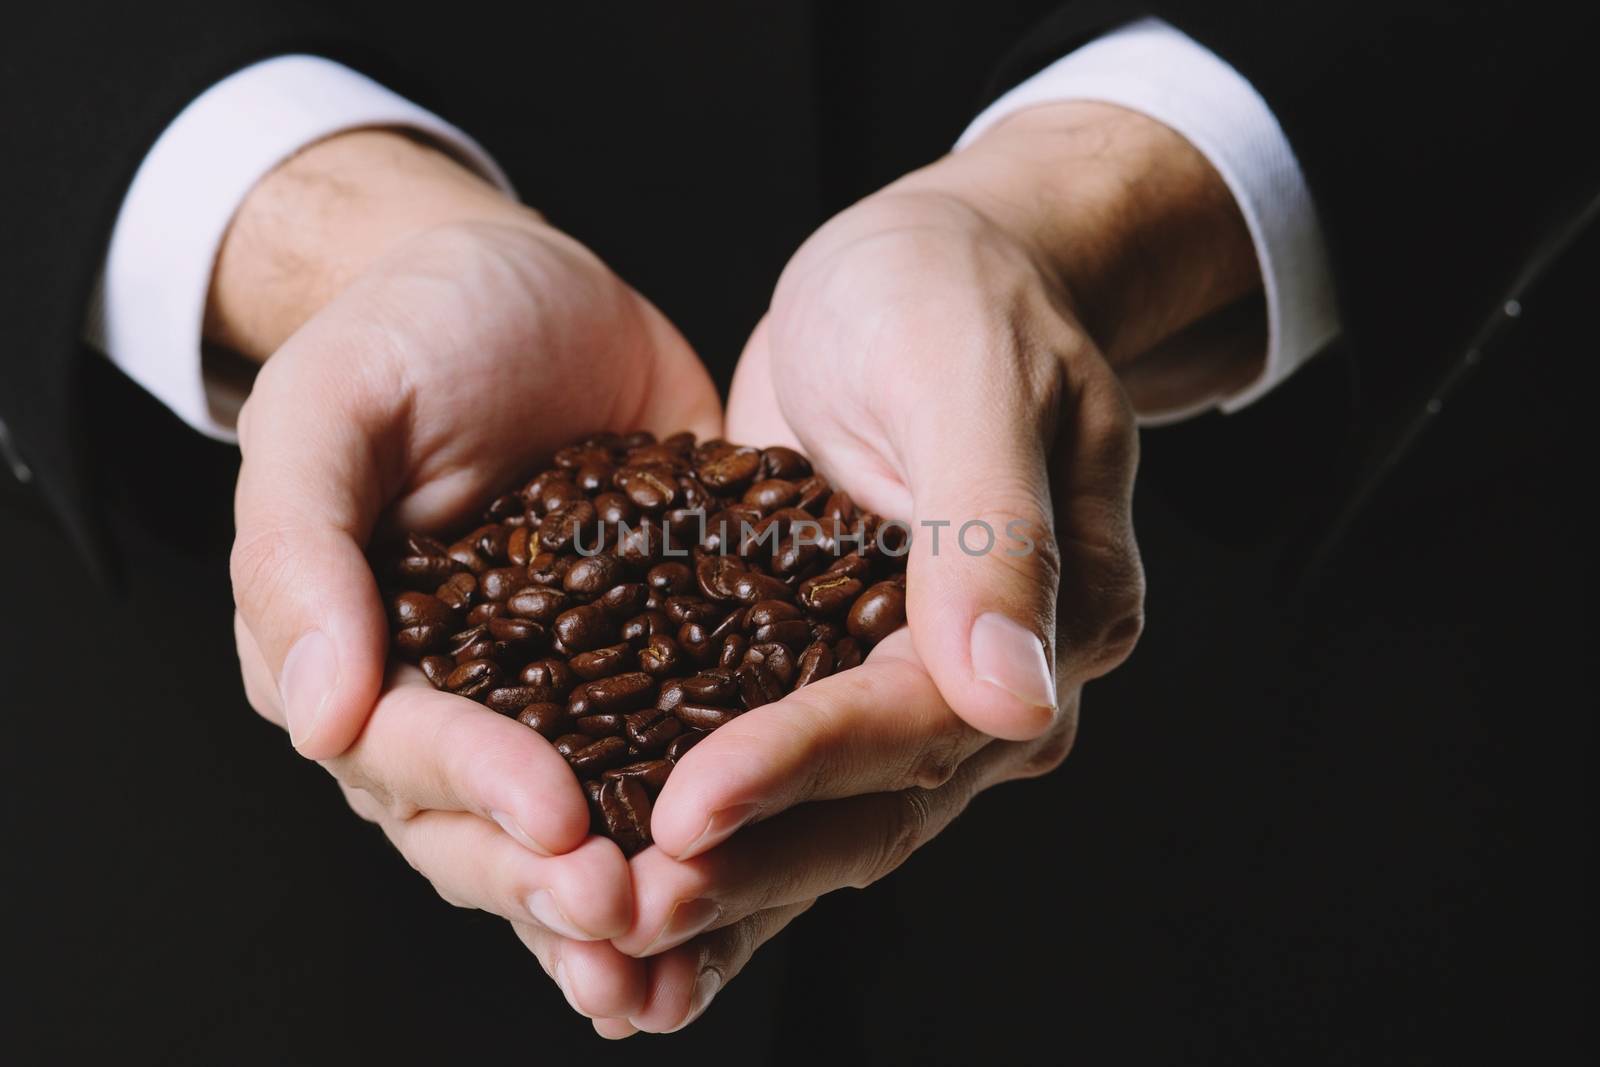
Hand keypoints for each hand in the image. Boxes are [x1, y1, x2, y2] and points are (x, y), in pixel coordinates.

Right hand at [224, 131, 716, 984]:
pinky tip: (766, 875)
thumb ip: (299, 549)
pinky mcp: (659, 666)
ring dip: (633, 900)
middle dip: (558, 882)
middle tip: (634, 910)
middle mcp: (461, 704)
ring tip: (693, 944)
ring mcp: (561, 698)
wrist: (526, 285)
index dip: (476, 793)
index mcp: (362, 661)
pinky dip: (710, 833)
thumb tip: (316, 716)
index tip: (556, 819)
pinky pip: (679, 761)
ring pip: (584, 830)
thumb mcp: (333, 406)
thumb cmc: (408, 331)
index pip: (405, 755)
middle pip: (492, 831)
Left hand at [564, 102, 1259, 1033]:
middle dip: (746, 867)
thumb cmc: (956, 293)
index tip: (689, 806)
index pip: (919, 720)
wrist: (928, 271)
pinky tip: (621, 892)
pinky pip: (773, 779)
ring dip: (716, 890)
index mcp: (1055, 621)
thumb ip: (996, 535)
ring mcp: (906, 691)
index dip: (803, 768)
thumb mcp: (969, 377)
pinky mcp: (829, 677)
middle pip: (870, 806)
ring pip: (819, 821)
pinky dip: (708, 845)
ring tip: (599, 948)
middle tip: (616, 914)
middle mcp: (988, 686)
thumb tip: (1016, 700)